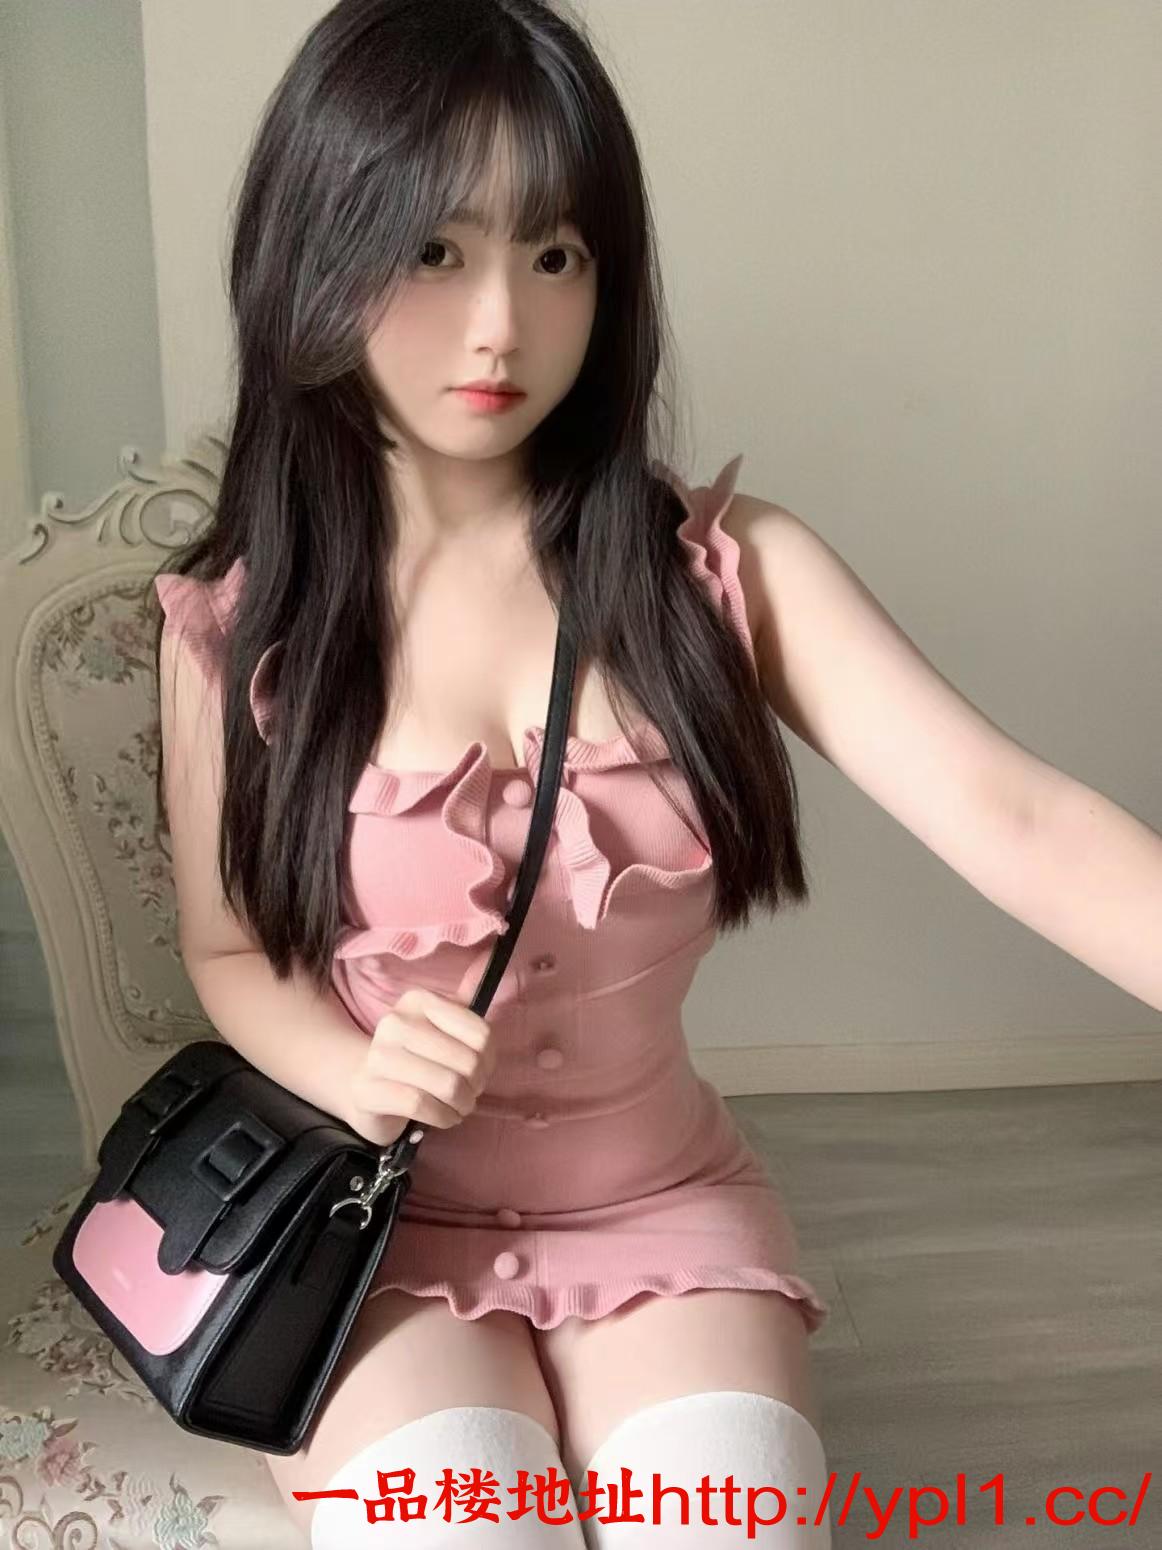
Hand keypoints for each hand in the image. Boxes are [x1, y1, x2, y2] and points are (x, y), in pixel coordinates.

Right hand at [346, 986, 497, 1146]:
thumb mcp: (442, 1026)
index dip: (490, 1059)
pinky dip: (443, 1117)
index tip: (482, 1069)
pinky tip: (444, 1117)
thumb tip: (489, 957)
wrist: (367, 1088)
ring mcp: (377, 1056)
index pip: (481, 1034)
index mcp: (418, 1001)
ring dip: (462, 1104)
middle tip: (470, 1093)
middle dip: (476, 1086)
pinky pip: (422, 1105)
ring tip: (459, 1107)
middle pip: (467, 1062)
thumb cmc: (417, 1058)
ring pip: (447, 1085)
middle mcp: (395, 1022)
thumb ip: (465, 999)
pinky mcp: (368, 1089)